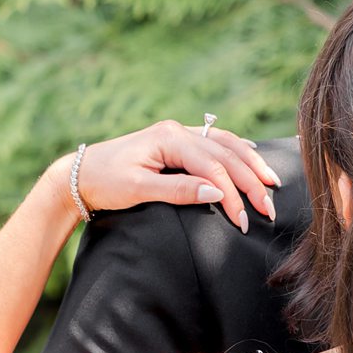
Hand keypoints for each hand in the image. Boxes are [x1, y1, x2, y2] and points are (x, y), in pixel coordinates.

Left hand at [71, 119, 279, 231]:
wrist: (80, 175)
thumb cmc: (105, 182)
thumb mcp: (138, 189)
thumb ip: (178, 190)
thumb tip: (216, 192)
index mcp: (169, 138)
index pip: (213, 166)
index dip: (232, 194)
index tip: (242, 221)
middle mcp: (178, 131)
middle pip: (226, 154)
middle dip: (250, 181)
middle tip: (268, 208)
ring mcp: (179, 134)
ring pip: (226, 144)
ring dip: (251, 163)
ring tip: (271, 182)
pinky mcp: (177, 142)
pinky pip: (217, 143)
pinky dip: (238, 151)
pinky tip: (252, 156)